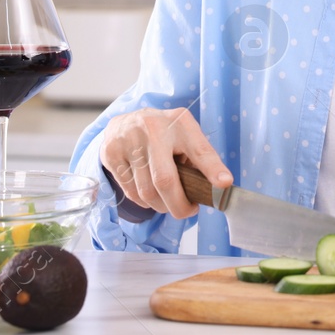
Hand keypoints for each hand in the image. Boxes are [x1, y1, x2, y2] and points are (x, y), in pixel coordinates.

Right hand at [99, 106, 229, 218]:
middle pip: (165, 180)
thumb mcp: (186, 136)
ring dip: (161, 206)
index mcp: (179, 122)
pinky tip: (150, 194)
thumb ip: (199, 158)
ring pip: (146, 192)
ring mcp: (128, 141)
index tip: (224, 184)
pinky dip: (144, 201)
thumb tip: (216, 187)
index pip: (199, 149)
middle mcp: (153, 128)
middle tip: (188, 211)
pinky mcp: (111, 154)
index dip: (212, 168)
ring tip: (168, 201)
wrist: (125, 122)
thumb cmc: (164, 134)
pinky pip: (130, 192)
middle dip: (179, 205)